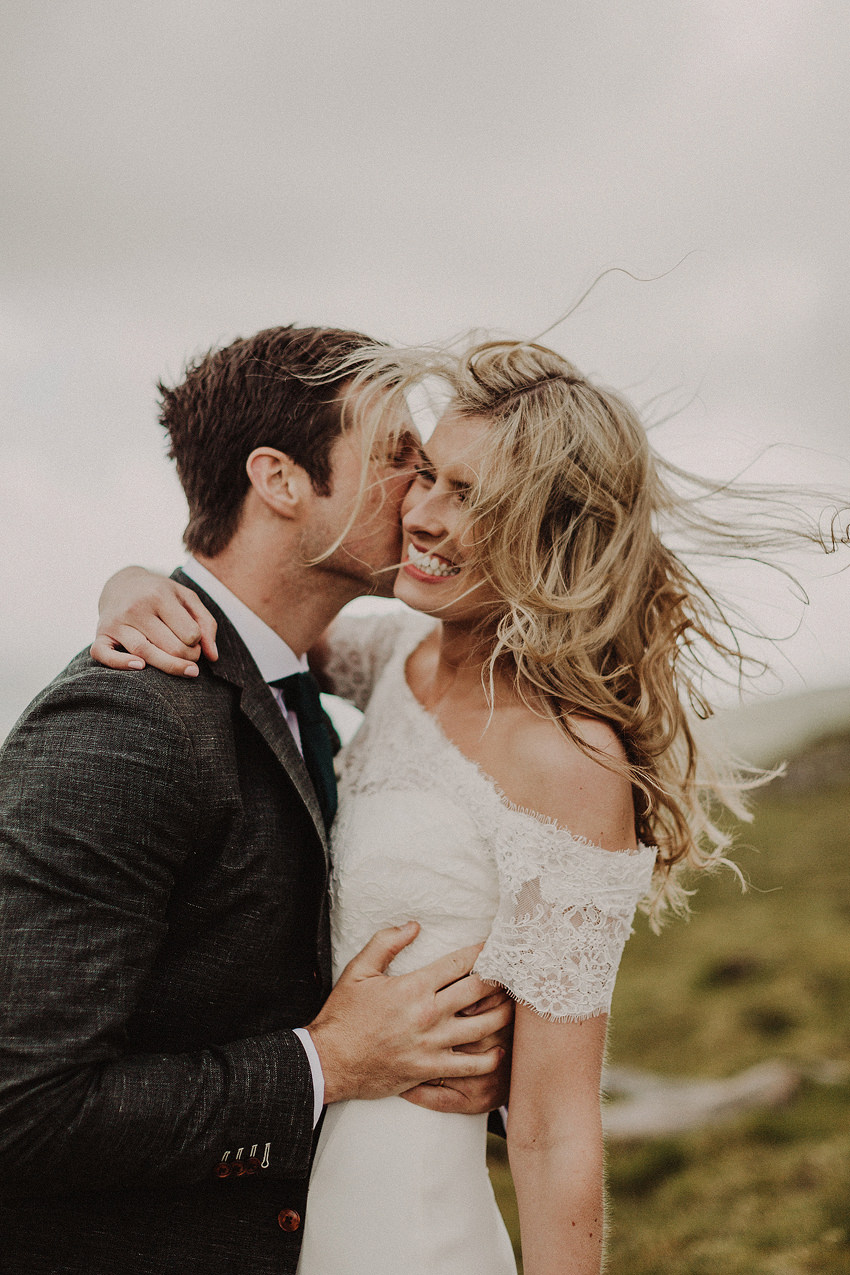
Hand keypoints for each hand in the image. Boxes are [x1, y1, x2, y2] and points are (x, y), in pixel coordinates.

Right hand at [90, 566, 218, 676]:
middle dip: (188, 657)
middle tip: (191, 656)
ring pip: (145, 652)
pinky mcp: (101, 634)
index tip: (195, 642)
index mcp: (159, 595)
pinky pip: (105, 655)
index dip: (198, 643)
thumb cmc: (160, 594)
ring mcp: (116, 622)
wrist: (122, 584)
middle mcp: (136, 607)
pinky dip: (121, 664)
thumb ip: (206, 623)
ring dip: (170, 667)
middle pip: (171, 647)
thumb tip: (213, 656)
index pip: (189, 633)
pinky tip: (140, 667)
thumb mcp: (186, 598)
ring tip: (186, 670)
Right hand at [307, 923, 511, 1104]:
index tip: (498, 943)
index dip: (482, 950)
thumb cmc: (343, 1015)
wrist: (330, 1062)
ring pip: (483, 1026)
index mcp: (414, 987)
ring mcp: (433, 1044)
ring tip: (515, 1004)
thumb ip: (386, 943)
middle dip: (501, 977)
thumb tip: (414, 926)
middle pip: (479, 990)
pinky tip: (499, 1050)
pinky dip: (490, 1058)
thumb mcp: (358, 971)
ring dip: (503, 1013)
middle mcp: (429, 1014)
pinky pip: (471, 1066)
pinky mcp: (431, 1069)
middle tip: (516, 970)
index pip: (460, 962)